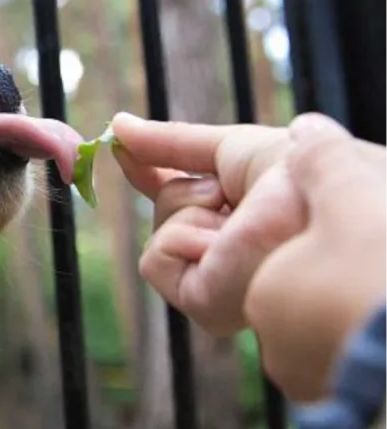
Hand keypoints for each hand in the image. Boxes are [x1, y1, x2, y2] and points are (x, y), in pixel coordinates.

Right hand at [111, 112, 386, 347]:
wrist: (313, 199)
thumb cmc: (294, 173)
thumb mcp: (227, 147)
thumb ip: (169, 142)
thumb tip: (115, 126)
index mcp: (239, 216)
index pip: (181, 196)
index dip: (150, 171)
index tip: (120, 147)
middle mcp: (228, 250)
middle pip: (165, 208)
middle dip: (185, 188)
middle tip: (226, 192)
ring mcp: (216, 279)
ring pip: (159, 231)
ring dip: (191, 209)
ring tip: (234, 220)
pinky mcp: (204, 303)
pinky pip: (155, 259)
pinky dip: (183, 238)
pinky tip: (221, 245)